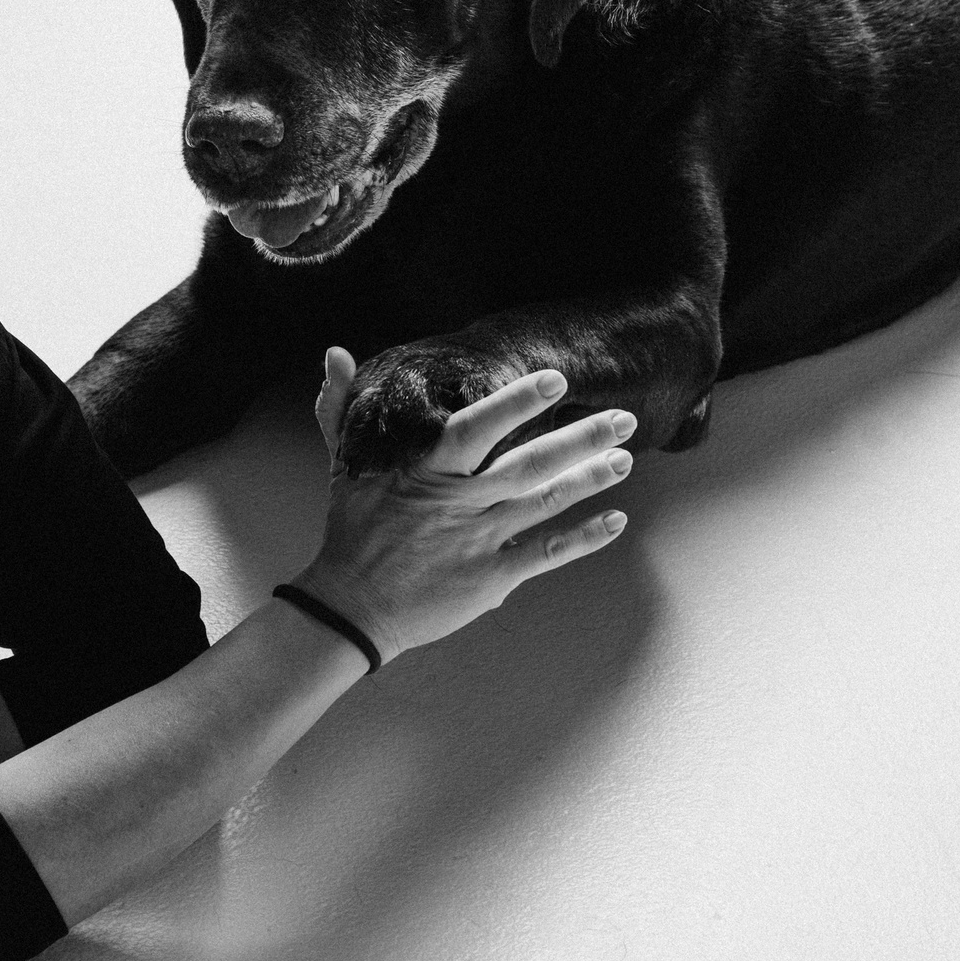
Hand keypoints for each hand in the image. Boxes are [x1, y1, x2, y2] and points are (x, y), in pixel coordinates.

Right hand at [293, 349, 631, 662]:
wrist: (353, 608)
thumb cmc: (352, 531)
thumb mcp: (343, 464)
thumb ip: (341, 407)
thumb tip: (335, 353)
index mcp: (426, 471)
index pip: (476, 429)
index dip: (516, 404)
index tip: (556, 380)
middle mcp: (460, 503)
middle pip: (529, 465)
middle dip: (578, 440)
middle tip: (622, 418)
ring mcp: (479, 541)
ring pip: (544, 504)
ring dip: (588, 480)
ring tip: (624, 457)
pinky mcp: (492, 578)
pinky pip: (546, 554)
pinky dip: (584, 538)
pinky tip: (615, 520)